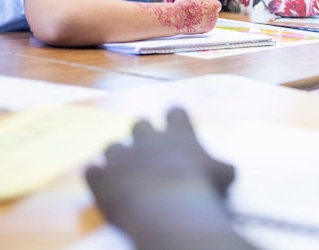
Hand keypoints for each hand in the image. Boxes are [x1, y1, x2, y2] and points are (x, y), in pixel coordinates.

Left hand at [85, 108, 246, 248]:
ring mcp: (120, 156)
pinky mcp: (101, 177)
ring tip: (122, 167)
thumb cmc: (201, 186)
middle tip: (147, 146)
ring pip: (112, 145)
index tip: (176, 121)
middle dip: (142, 132)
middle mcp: (147, 138)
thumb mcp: (224, 174)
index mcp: (177, 133)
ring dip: (117, 155)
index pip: (175, 112)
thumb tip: (226, 169)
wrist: (166, 206)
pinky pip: (92, 170)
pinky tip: (101, 181)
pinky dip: (97, 175)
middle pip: (139, 123)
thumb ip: (221, 166)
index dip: (175, 117)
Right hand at [171, 0, 221, 33]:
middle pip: (216, 6)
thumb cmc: (180, 7)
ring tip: (193, 19)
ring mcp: (214, 16)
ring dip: (206, 18)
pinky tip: (194, 24)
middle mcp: (214, 4)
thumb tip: (200, 1)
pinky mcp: (210, 26)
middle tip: (202, 11)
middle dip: (211, 8)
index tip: (204, 2)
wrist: (177, 18)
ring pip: (212, 17)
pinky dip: (204, 25)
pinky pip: (209, 25)